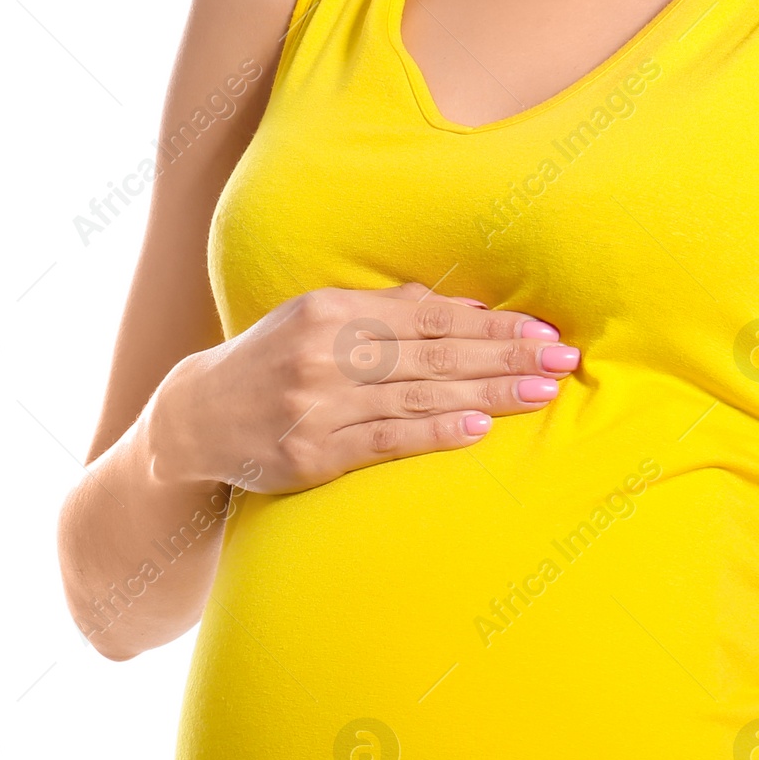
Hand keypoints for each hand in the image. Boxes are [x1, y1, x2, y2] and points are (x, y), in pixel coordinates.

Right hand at [145, 283, 578, 493]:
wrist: (195, 419)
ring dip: (488, 396)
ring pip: (419, 397)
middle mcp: (325, 353)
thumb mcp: (318, 321)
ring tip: (541, 394)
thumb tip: (460, 305)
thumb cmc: (274, 363)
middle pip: (435, 355)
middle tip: (563, 359)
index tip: (543, 332)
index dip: (492, 326)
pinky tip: (478, 431)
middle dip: (506, 357)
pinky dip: (434, 434)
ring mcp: (317, 405)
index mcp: (332, 311)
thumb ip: (384, 312)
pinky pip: (386, 441)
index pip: (431, 317)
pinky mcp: (312, 454)